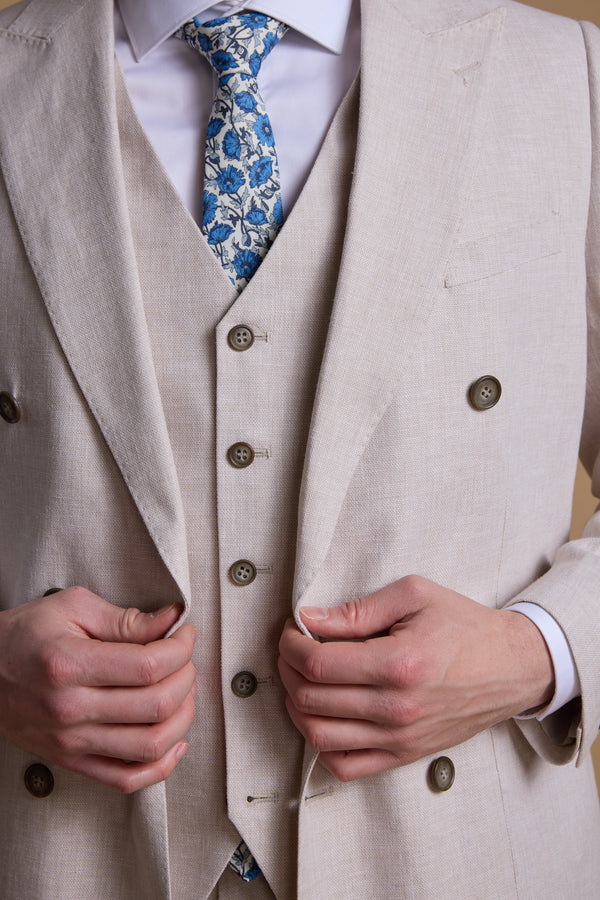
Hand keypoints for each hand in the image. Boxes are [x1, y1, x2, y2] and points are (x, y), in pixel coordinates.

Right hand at [0, 586, 195, 791]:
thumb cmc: (22, 636)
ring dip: (182, 718)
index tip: (184, 634)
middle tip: (185, 658)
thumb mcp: (71, 608)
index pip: (149, 666)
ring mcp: (70, 742)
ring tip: (182, 692)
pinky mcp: (71, 761)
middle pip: (156, 705)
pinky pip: (126, 779)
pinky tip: (174, 740)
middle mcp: (69, 709)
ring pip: (150, 746)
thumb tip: (170, 621)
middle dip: (186, 677)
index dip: (181, 648)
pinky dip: (161, 766)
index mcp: (69, 665)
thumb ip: (124, 619)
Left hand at [278, 575, 553, 780]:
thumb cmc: (463, 625)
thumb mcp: (414, 595)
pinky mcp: (405, 756)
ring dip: (296, 706)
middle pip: (311, 699)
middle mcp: (397, 708)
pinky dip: (321, 744)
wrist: (511, 666)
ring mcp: (400, 738)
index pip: (318, 664)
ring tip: (302, 679)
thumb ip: (358, 610)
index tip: (292, 629)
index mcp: (399, 663)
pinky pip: (345, 766)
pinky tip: (323, 714)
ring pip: (319, 736)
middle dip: (287, 670)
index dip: (290, 645)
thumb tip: (309, 621)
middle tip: (291, 649)